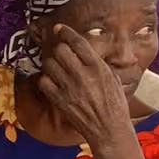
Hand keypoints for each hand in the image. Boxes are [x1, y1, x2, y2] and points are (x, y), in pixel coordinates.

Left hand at [38, 23, 134, 151]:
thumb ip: (99, 65)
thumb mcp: (113, 79)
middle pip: (60, 50)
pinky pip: (43, 82)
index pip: (78, 42)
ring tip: (55, 66)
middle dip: (59, 48)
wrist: (109, 129)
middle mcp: (82, 75)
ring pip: (49, 64)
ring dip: (50, 63)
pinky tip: (51, 81)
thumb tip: (87, 53)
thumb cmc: (115, 106)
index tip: (59, 28)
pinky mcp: (59, 100)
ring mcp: (69, 87)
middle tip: (60, 52)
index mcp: (98, 67)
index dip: (66, 32)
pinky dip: (45, 79)